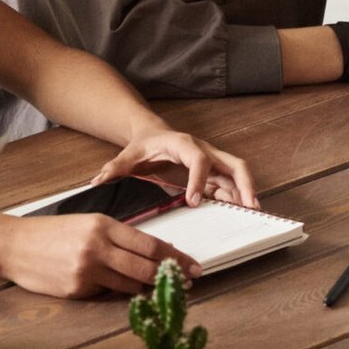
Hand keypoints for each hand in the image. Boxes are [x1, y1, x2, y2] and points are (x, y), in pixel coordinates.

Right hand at [0, 212, 200, 297]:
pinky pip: (106, 293)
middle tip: (188, 283)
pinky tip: (108, 285)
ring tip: (153, 288)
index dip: (175, 257)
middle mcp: (97, 247)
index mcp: (103, 225)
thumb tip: (150, 252)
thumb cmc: (50, 233)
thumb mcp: (86, 224)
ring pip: (130, 285)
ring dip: (144, 288)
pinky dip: (112, 291)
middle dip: (170, 277)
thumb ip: (116, 237)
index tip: (192, 265)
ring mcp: (87, 270)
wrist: (13, 244)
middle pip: (146, 268)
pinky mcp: (77, 289)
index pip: (150, 244)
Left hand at [93, 128, 257, 208]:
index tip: (193, 201)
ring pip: (236, 175)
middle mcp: (204, 151)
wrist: (151, 135)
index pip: (198, 159)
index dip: (198, 179)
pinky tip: (238, 212)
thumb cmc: (143, 145)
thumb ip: (114, 168)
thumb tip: (96, 181)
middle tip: (248, 205)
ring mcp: (211, 162)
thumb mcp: (127, 155)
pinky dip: (236, 197)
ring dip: (246, 192)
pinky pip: (229, 185)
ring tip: (252, 213)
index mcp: (183, 144)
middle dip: (243, 183)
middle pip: (233, 163)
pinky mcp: (213, 174)